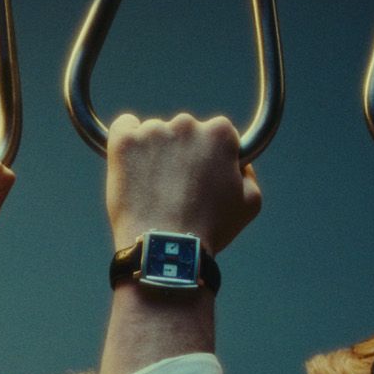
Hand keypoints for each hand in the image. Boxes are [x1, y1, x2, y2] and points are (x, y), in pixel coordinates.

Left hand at [105, 113, 259, 253]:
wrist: (165, 248)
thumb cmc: (209, 230)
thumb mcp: (249, 204)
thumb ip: (248, 174)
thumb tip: (239, 162)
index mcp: (220, 133)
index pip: (215, 132)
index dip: (207, 157)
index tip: (199, 177)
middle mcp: (187, 124)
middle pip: (183, 131)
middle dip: (180, 154)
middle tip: (174, 189)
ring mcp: (153, 131)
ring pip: (153, 133)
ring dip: (153, 153)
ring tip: (151, 190)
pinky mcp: (124, 141)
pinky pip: (124, 128)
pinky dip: (126, 142)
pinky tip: (129, 166)